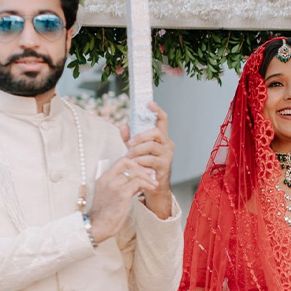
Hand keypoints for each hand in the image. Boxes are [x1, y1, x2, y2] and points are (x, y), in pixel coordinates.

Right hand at [88, 156, 157, 241]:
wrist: (98, 225)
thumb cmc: (106, 213)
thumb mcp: (112, 195)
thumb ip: (124, 185)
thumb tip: (139, 180)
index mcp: (104, 178)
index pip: (120, 161)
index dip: (134, 163)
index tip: (143, 170)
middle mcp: (107, 179)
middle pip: (127, 162)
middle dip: (141, 166)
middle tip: (150, 174)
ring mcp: (114, 185)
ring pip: (135, 172)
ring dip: (148, 177)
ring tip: (154, 184)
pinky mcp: (121, 193)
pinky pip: (138, 183)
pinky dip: (147, 185)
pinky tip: (151, 189)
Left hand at [120, 102, 174, 217]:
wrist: (152, 186)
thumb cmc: (144, 165)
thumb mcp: (135, 150)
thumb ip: (129, 138)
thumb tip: (122, 125)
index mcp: (161, 138)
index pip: (163, 120)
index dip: (157, 110)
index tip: (149, 103)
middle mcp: (167, 144)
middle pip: (156, 132)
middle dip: (141, 136)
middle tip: (130, 143)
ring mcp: (167, 155)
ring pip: (152, 146)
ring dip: (138, 150)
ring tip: (129, 156)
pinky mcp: (164, 166)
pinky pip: (151, 160)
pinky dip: (139, 161)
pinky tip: (134, 165)